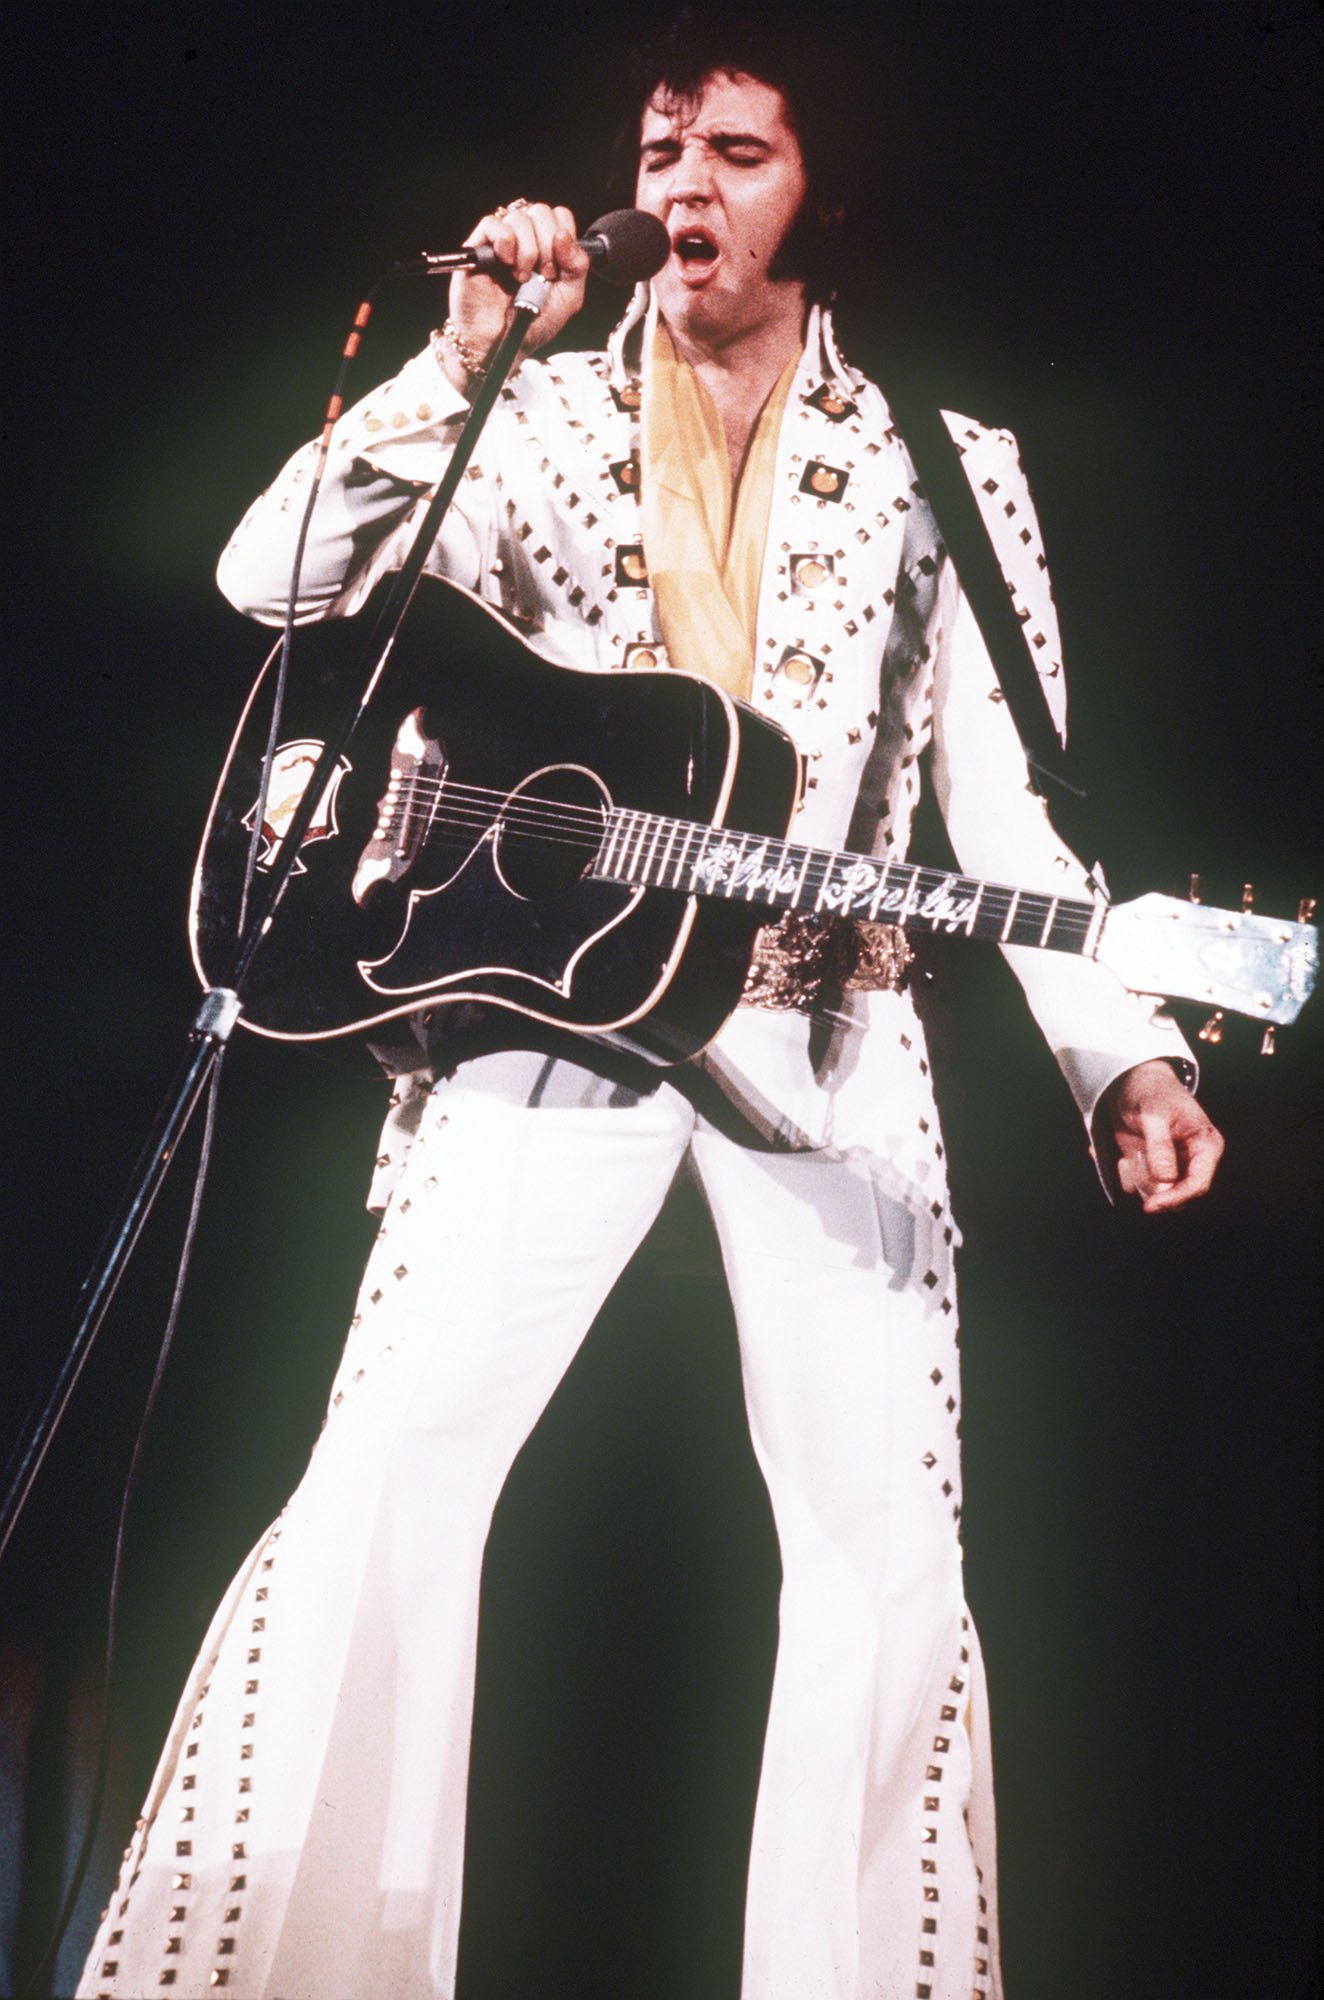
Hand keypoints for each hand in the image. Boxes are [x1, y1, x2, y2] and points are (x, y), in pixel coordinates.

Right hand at [444, 199, 590, 389]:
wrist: (502, 346)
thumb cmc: (532, 324)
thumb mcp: (568, 298)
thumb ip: (577, 266)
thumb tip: (563, 235)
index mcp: (546, 246)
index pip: (559, 216)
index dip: (564, 235)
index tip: (560, 266)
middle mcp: (523, 239)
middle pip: (541, 211)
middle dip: (548, 244)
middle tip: (543, 275)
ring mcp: (500, 242)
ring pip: (519, 217)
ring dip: (527, 250)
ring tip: (521, 277)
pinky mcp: (477, 248)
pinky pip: (492, 223)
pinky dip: (505, 241)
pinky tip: (507, 263)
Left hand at [1102, 1059, 1223, 1212]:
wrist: (1132, 1082)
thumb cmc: (1149, 1093)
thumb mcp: (1152, 1114)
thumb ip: (1159, 1146)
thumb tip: (1167, 1179)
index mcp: (1206, 1145)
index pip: (1198, 1184)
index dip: (1175, 1198)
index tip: (1150, 1205)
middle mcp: (1195, 1160)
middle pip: (1179, 1195)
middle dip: (1152, 1184)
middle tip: (1133, 1158)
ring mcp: (1175, 1166)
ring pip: (1159, 1194)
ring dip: (1139, 1178)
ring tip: (1132, 1150)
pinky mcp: (1156, 1169)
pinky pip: (1143, 1188)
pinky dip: (1129, 1176)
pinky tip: (1126, 1155)